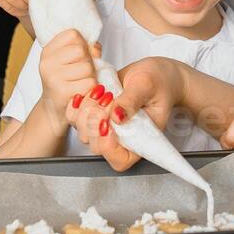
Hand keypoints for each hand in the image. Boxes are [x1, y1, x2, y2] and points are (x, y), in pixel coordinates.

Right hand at [36, 31, 100, 130]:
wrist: (54, 109)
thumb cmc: (66, 81)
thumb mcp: (69, 61)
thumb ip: (85, 49)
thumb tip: (95, 49)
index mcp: (48, 50)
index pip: (73, 34)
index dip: (82, 43)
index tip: (78, 55)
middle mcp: (47, 62)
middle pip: (80, 50)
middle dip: (87, 61)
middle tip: (81, 71)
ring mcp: (53, 77)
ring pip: (87, 67)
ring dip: (91, 75)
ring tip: (81, 81)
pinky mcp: (62, 91)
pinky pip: (89, 82)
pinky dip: (91, 87)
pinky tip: (82, 91)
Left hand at [65, 57, 185, 171]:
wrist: (153, 73)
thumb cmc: (159, 83)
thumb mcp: (147, 87)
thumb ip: (132, 101)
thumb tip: (116, 116)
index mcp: (140, 140)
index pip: (120, 160)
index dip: (109, 147)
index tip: (108, 125)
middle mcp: (121, 139)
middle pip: (96, 146)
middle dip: (96, 122)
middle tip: (108, 99)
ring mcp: (105, 128)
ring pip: (83, 132)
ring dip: (87, 110)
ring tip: (102, 91)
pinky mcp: (94, 116)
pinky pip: (75, 117)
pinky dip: (77, 105)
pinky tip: (89, 92)